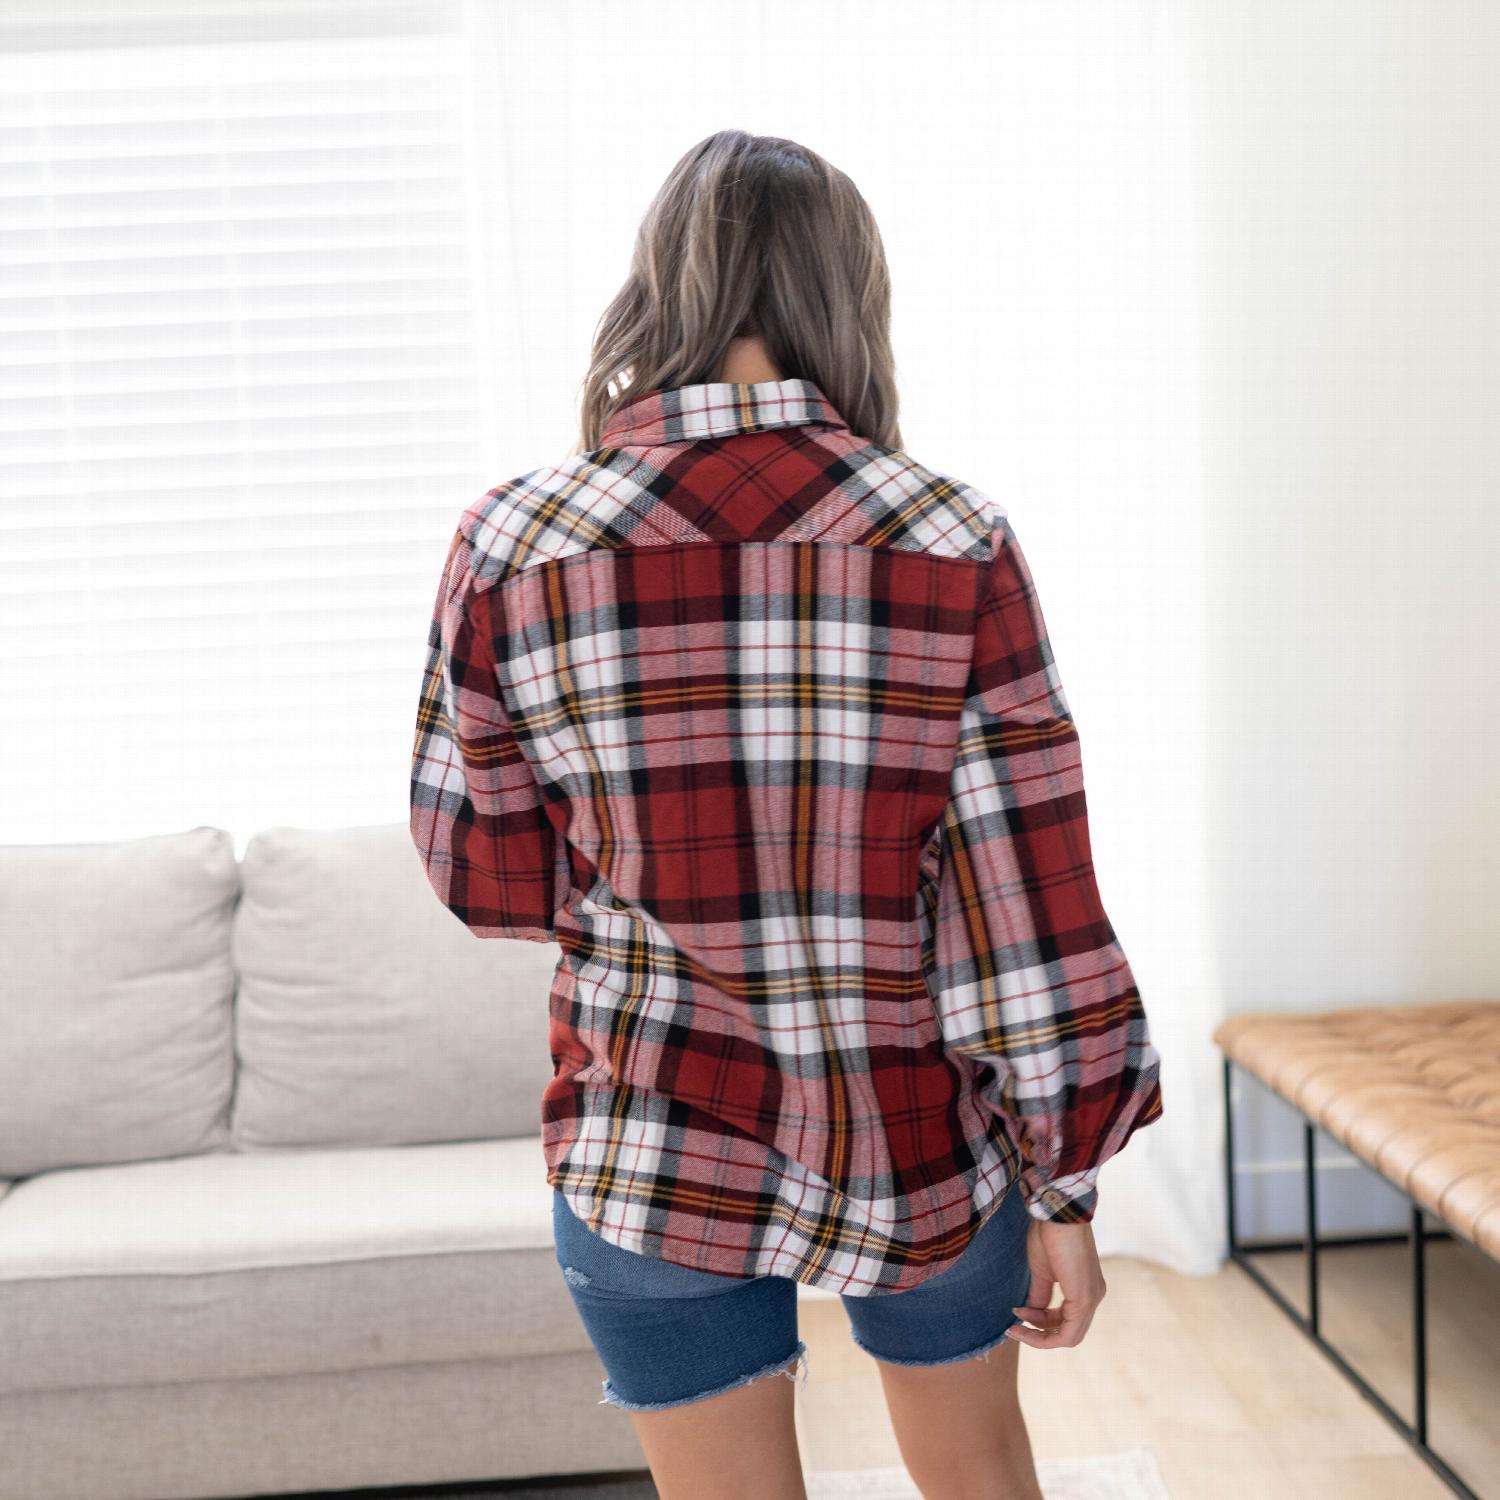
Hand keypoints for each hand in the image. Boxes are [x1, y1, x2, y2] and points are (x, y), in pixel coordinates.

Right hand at [1003, 1215, 1106, 1349]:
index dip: (1040, 1323)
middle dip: (1039, 1333)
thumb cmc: (1050, 1234)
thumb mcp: (1042, 1271)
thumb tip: (1030, 1313)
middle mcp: (1094, 1297)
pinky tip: (1024, 1319)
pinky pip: (1068, 1333)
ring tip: (1017, 1322)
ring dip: (1040, 1336)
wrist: (1057, 1213)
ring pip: (1070, 1337)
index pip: (1066, 1320)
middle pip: (1069, 1333)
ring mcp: (1092, 1299)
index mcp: (1086, 1289)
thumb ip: (1040, 1295)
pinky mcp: (1085, 1299)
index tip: (1017, 1313)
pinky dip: (1044, 1334)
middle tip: (1015, 1324)